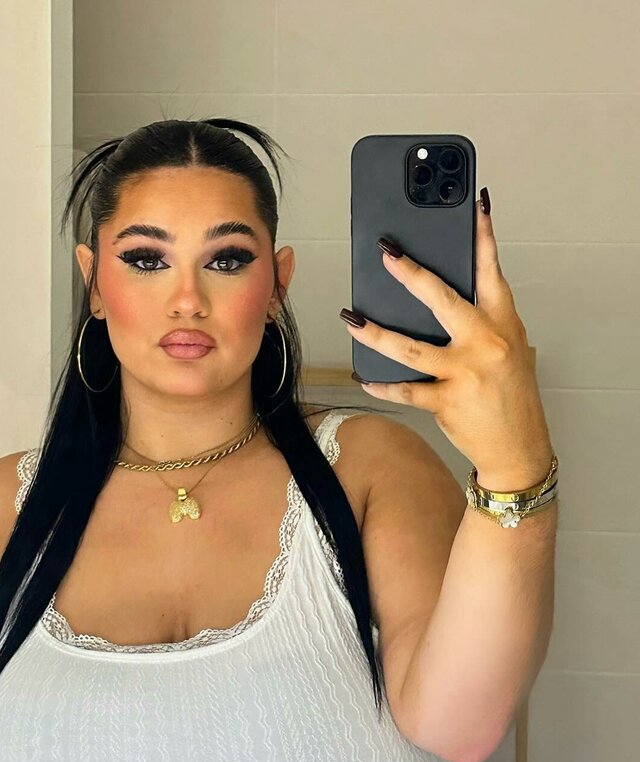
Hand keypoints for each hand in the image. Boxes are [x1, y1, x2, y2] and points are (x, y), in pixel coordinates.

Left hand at [342, 192, 553, 488]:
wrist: (519, 448)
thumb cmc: (511, 397)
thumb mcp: (511, 350)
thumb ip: (484, 323)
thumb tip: (444, 300)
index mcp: (503, 323)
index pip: (492, 271)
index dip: (483, 236)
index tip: (476, 203)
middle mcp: (485, 343)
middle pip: (443, 299)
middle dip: (411, 274)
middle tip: (386, 253)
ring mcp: (466, 373)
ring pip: (410, 347)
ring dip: (376, 332)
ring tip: (352, 318)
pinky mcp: (447, 402)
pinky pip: (406, 390)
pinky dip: (382, 385)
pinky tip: (363, 376)